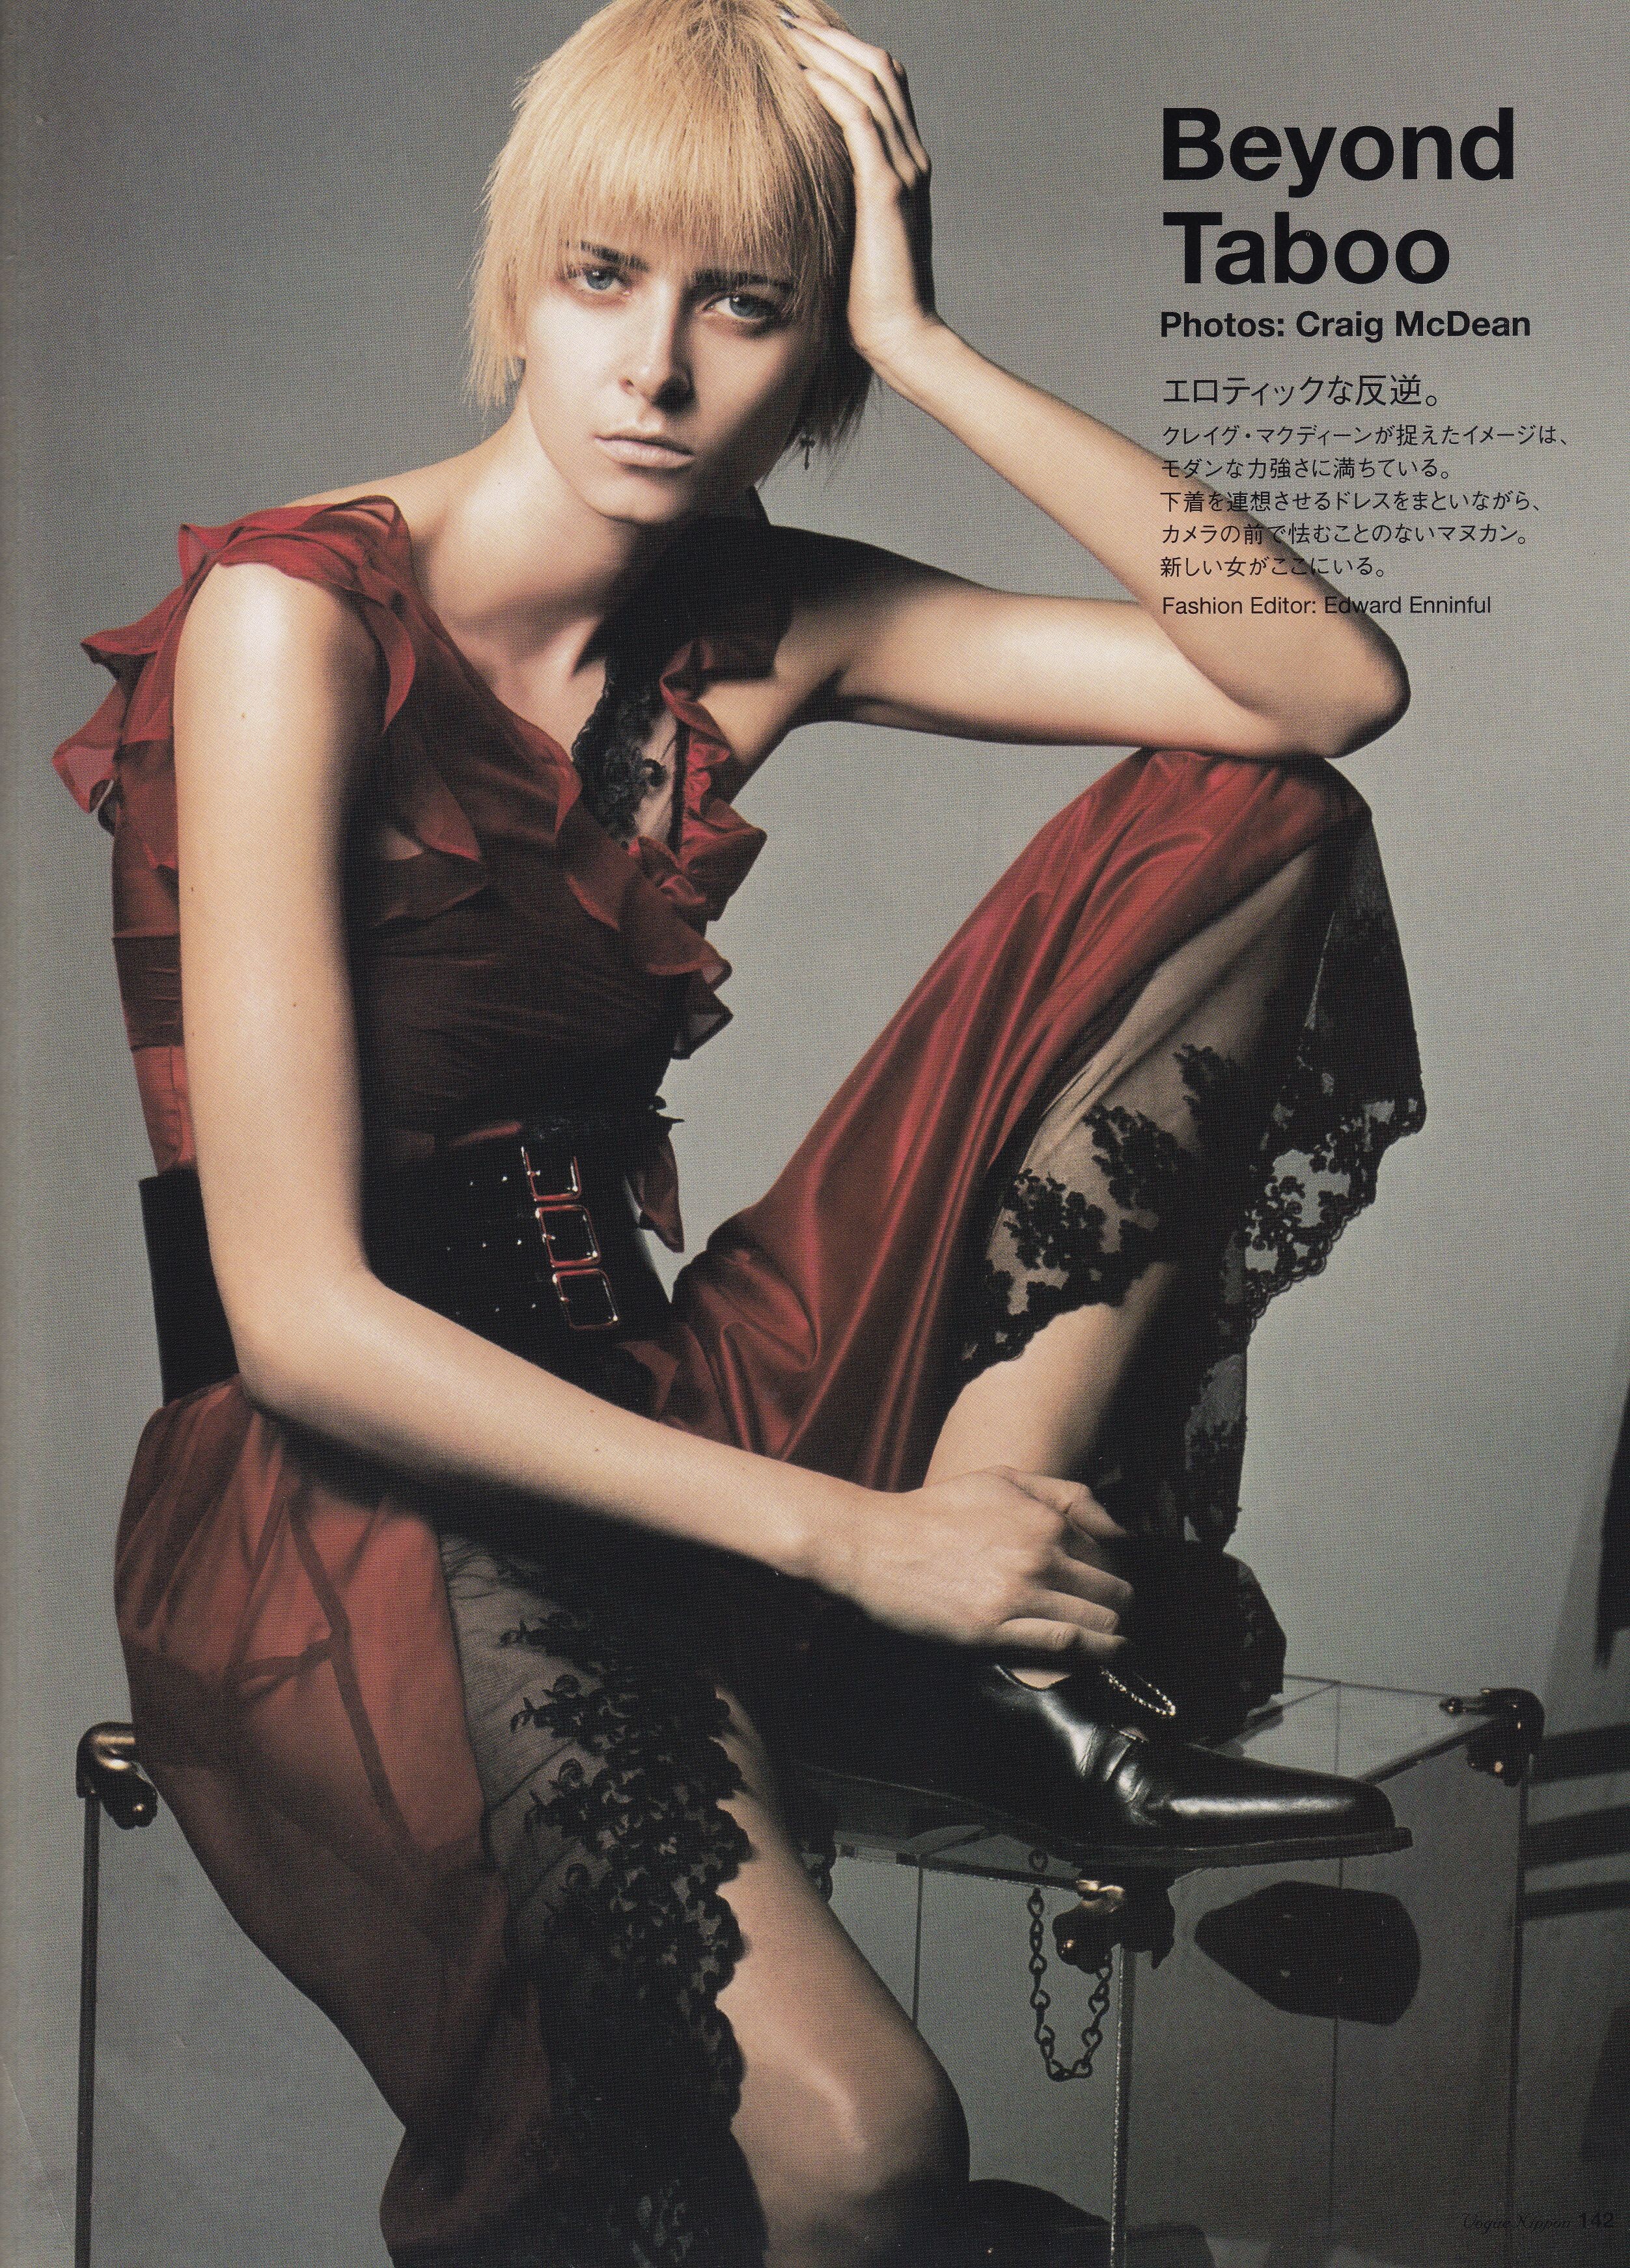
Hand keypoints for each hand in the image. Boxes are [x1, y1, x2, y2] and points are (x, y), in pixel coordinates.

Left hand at [779, 3, 938, 379]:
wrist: (900, 337)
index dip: (843, 48)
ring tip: (785, 27)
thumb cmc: (864, 300)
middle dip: (832, 34)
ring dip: (827, 49)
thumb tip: (795, 181)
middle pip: (878, 67)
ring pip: (870, 82)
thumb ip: (833, 198)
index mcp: (902, 165)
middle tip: (785, 12)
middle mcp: (909, 157)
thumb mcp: (846, 233)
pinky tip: (800, 72)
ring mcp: (903, 171)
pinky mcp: (887, 191)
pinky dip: (831, 89)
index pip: (880, 82)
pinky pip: (860, 120)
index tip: (798, 30)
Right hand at [826, 1467, 1135, 1661]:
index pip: (1109, 1555)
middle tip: (1116, 1617)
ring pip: (1098, 1623)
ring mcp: (1018, 1596)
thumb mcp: (1003, 1479)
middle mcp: (1039, 1557)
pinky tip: (1099, 1655)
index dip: (1114, 1573)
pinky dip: (1091, 1653)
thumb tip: (1116, 1527)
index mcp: (1045, 1520)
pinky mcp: (994, 1632)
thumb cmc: (938, 1511)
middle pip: (1112, 1592)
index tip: (1113, 1588)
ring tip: (1115, 1642)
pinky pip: (1064, 1646)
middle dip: (1118, 1605)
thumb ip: (1064, 1495)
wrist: (875, 1545)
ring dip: (1112, 1635)